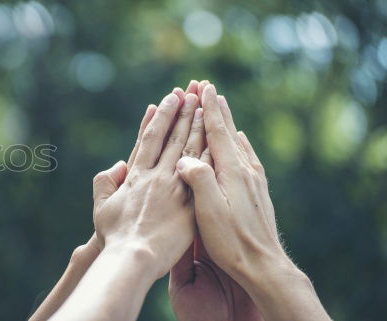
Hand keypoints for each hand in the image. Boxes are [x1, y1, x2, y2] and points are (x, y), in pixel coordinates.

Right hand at [52, 87, 199, 320]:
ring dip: (201, 125)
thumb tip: (119, 165)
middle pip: (176, 138)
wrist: (136, 259)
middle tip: (192, 90)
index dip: (160, 116)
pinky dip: (214, 152)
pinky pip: (208, 173)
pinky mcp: (195, 204)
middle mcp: (159, 178)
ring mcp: (179, 189)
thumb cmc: (115, 238)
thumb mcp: (102, 208)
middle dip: (184, 112)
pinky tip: (224, 139)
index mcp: (138, 176)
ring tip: (208, 105)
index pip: (152, 138)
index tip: (167, 99)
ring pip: (194, 150)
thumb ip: (106, 183)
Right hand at [167, 80, 261, 320]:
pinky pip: (246, 157)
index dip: (208, 108)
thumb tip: (186, 158)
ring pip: (237, 142)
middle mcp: (246, 171)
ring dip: (227, 122)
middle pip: (228, 131)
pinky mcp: (257, 192)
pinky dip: (239, 142)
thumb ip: (198, 180)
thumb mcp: (208, 211)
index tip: (201, 87)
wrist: (263, 265)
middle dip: (217, 108)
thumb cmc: (231, 242)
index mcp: (232, 172)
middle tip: (207, 86)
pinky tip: (240, 141)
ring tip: (221, 106)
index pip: (216, 132)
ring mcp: (254, 181)